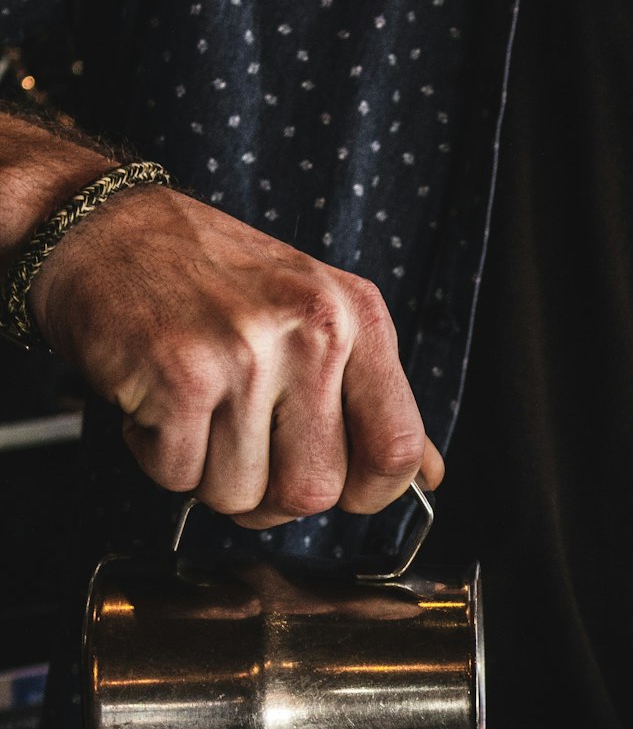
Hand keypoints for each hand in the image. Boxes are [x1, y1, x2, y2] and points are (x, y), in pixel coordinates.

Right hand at [31, 185, 443, 527]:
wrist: (107, 231)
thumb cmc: (215, 283)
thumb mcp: (319, 317)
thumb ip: (375, 400)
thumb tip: (428, 475)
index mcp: (358, 319)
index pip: (395, 450)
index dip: (367, 494)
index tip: (337, 487)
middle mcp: (312, 330)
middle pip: (314, 492)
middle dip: (270, 496)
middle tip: (241, 450)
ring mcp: (246, 352)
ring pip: (240, 495)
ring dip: (207, 475)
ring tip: (195, 414)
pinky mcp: (179, 375)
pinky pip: (179, 477)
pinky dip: (159, 458)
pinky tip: (158, 405)